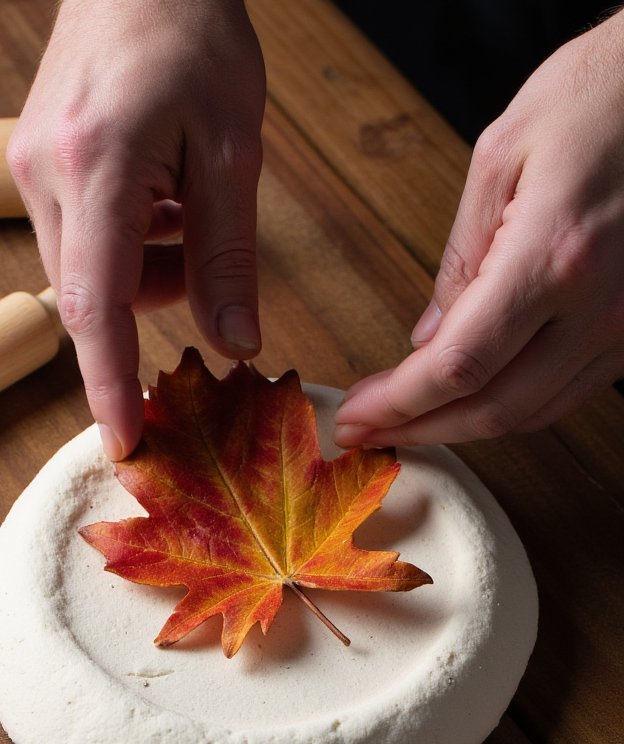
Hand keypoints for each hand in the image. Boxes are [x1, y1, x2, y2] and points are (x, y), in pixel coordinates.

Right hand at [7, 0, 264, 458]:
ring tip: (185, 208)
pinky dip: (127, 242)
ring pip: (89, 272)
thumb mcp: (234, 150)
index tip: (124, 443)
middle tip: (204, 275)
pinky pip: (81, 240)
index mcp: (99, 169)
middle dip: (149, 308)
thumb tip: (236, 345)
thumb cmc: (191, 32)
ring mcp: (30, 169)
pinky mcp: (33, 165)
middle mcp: (46, 175)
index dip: (110, 385)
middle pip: (94, 297)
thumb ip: (229, 255)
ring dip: (143, 272)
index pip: (97, 307)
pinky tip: (158, 195)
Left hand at [334, 10, 623, 448]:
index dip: (401, 403)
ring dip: (465, 428)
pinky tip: (473, 400)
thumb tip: (429, 337)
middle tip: (369, 432)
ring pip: (535, 412)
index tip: (358, 414)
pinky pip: (569, 392)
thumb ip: (461, 257)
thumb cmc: (601, 97)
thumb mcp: (504, 154)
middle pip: (496, 408)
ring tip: (409, 423)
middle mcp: (600, 307)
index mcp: (555, 255)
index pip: (461, 364)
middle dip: (422, 429)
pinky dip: (514, 406)